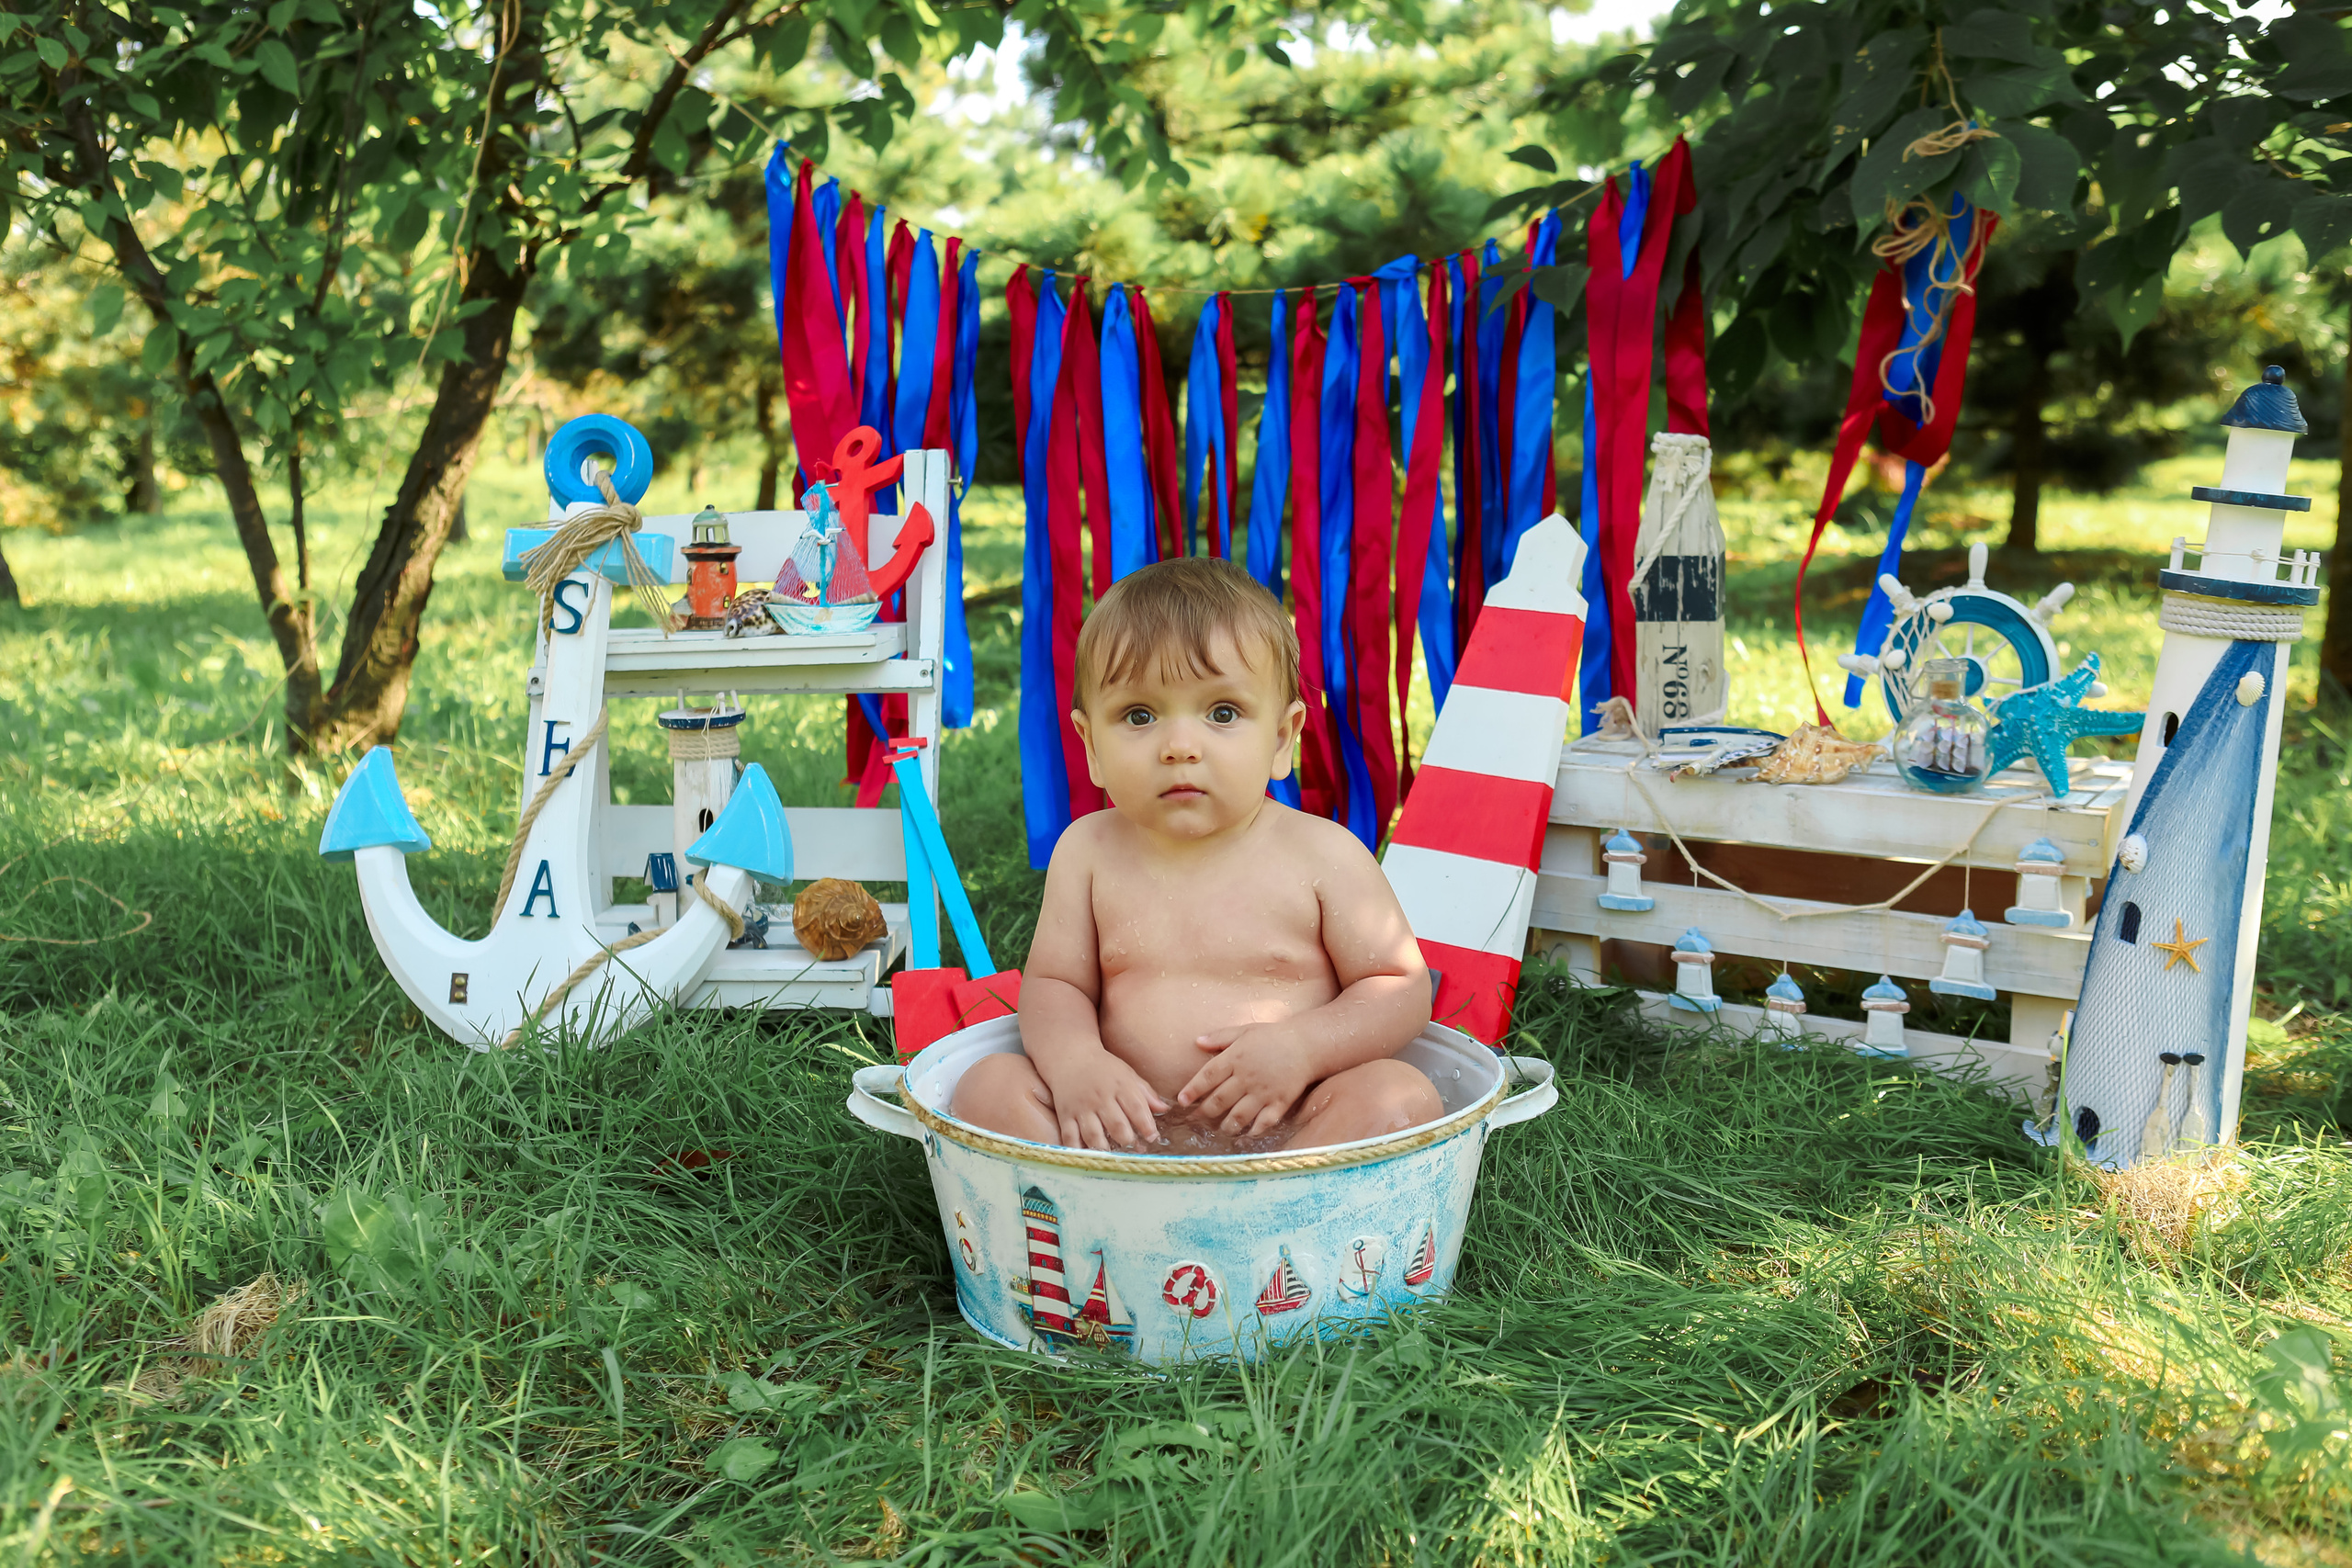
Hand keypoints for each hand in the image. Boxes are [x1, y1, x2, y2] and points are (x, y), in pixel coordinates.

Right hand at [1036, 1050, 1168, 1150]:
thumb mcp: (1127, 1074)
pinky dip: (1078, 1150)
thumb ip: (1146, 1093)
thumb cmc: (1103, 1068)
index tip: (1152, 1137)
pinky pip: (1070, 1137)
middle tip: (1135, 1149)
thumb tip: (1164, 1109)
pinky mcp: (1066, 1115)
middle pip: (1117, 1125)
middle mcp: (1100, 1098)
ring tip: (1113, 1156)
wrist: (1070, 1057)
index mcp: (1119, 1086)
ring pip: (1093, 1134)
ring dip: (1105, 1149)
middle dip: (1128, 1140)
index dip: (1146, 1125)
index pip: (1136, 1108)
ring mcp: (1082, 1108)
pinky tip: (1087, 1156)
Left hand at [1177, 1024, 1312, 1136]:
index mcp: (1235, 1057)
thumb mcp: (1244, 1030)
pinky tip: (1246, 1134)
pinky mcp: (1279, 1102)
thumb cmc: (1272, 1036)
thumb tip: (1196, 1042)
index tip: (1181, 1101)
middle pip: (1219, 1100)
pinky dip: (1254, 1131)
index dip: (1192, 1091)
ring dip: (1226, 1125)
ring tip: (1220, 1128)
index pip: (1207, 1077)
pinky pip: (1264, 1122)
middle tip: (1195, 1119)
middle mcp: (1247, 1077)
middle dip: (1204, 1113)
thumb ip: (1220, 1037)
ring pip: (1239, 1115)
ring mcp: (1264, 1092)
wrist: (1306, 1044)